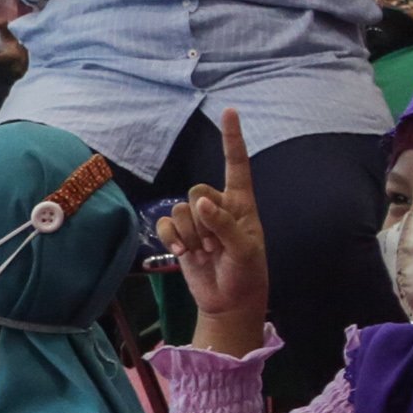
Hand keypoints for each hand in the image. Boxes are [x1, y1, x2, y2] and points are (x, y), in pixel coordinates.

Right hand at [155, 107, 268, 343]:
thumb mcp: (244, 249)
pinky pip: (165, 223)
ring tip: (205, 254)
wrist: (228, 302)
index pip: (236, 164)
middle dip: (202, 221)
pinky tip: (183, 253)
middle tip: (216, 246)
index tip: (230, 110)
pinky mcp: (180, 236)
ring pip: (180, 210)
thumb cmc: (247, 273)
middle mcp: (218, 206)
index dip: (232, 138)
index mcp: (241, 203)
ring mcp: (197, 221)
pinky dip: (171, 238)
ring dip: (189, 234)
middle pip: (197, 191)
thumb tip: (200, 204)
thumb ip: (224, 224)